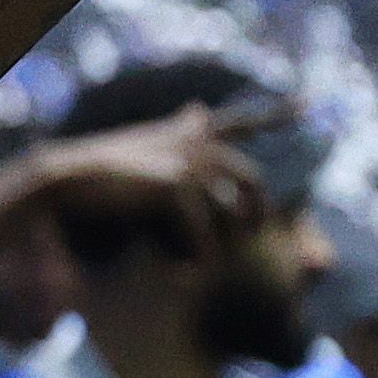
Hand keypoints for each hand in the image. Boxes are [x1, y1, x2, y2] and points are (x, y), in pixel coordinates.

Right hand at [13, 99, 281, 253]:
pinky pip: (204, 235)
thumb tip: (199, 107)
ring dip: (221, 248)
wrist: (68, 179)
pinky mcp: (177, 182)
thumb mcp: (147, 151)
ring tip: (201, 268)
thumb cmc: (103, 174)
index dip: (276, 111)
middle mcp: (194, 141)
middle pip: (252, 181)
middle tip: (246, 243)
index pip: (240, 120)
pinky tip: (179, 275)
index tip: (309, 102)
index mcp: (189, 135)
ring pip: (231, 214)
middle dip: (258, 216)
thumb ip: (178, 133)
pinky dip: (194, 261)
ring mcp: (188, 160)